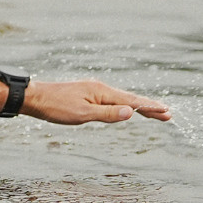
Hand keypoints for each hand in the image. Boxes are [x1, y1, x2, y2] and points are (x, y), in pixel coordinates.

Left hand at [19, 80, 171, 124]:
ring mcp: (94, 90)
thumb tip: (131, 112)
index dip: (150, 107)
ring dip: (139, 106)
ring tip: (154, 112)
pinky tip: (126, 108)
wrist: (35, 98)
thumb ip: (107, 114)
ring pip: (122, 99)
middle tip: (168, 114)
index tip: (166, 111)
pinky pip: (112, 100)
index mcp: (102, 92)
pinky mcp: (87, 94)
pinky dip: (125, 104)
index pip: (132, 101)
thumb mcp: (82, 114)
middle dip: (149, 107)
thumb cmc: (56, 108)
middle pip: (131, 99)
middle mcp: (101, 88)